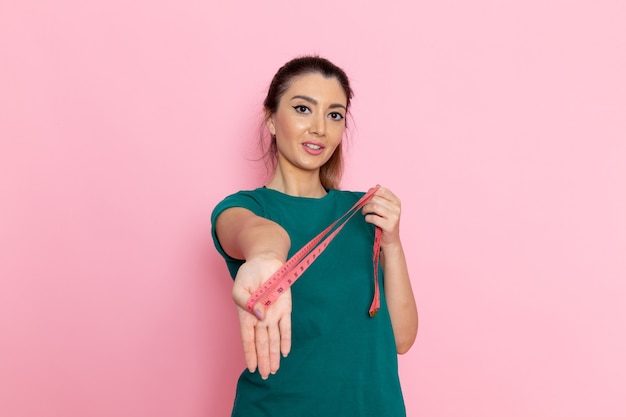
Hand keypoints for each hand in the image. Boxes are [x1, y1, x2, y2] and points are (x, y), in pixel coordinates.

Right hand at [231, 256, 291, 378]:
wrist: (265, 261)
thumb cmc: (249, 274)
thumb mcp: (239, 287)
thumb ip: (244, 302)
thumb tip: (258, 316)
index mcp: (246, 315)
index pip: (248, 339)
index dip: (250, 354)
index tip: (252, 368)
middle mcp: (260, 318)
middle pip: (262, 343)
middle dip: (264, 360)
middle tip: (266, 376)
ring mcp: (273, 314)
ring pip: (273, 339)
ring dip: (273, 354)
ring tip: (274, 370)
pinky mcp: (285, 308)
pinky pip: (286, 326)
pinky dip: (285, 339)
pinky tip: (285, 352)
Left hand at [361, 186, 401, 249]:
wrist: (391, 240)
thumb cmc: (385, 223)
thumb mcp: (386, 208)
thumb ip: (381, 198)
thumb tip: (376, 186)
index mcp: (396, 201)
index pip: (383, 190)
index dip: (372, 192)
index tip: (366, 198)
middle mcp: (397, 208)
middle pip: (376, 198)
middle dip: (366, 202)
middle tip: (363, 207)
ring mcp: (394, 217)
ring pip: (374, 206)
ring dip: (365, 209)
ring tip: (364, 213)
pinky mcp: (389, 225)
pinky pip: (374, 218)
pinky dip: (367, 218)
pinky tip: (368, 220)